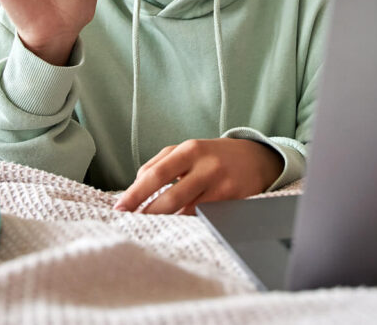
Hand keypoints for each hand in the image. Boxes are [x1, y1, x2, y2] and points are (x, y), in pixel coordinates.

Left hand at [112, 138, 283, 214]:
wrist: (256, 158)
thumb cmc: (213, 156)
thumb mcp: (188, 150)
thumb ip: (160, 163)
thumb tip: (135, 186)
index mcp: (190, 149)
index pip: (156, 173)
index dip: (135, 193)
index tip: (120, 207)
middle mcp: (206, 166)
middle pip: (170, 196)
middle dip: (147, 213)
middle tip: (130, 223)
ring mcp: (221, 185)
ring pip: (187, 211)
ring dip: (166, 221)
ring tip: (148, 226)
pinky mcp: (233, 201)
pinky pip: (204, 217)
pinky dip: (187, 223)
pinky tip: (176, 227)